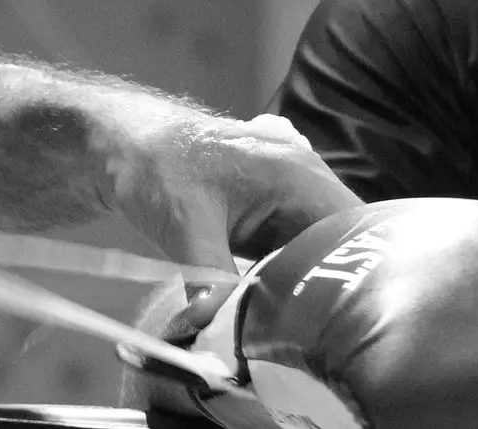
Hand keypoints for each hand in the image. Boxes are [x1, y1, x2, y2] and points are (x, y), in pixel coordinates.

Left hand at [105, 108, 360, 322]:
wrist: (126, 146)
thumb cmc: (157, 171)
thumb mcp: (185, 230)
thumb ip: (211, 282)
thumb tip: (219, 331)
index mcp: (296, 173)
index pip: (350, 228)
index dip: (351, 271)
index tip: (338, 315)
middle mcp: (304, 178)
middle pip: (337, 240)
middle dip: (327, 282)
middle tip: (312, 328)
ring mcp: (290, 190)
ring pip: (316, 246)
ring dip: (305, 279)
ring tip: (293, 320)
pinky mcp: (274, 207)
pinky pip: (294, 245)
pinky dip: (286, 271)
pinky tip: (271, 299)